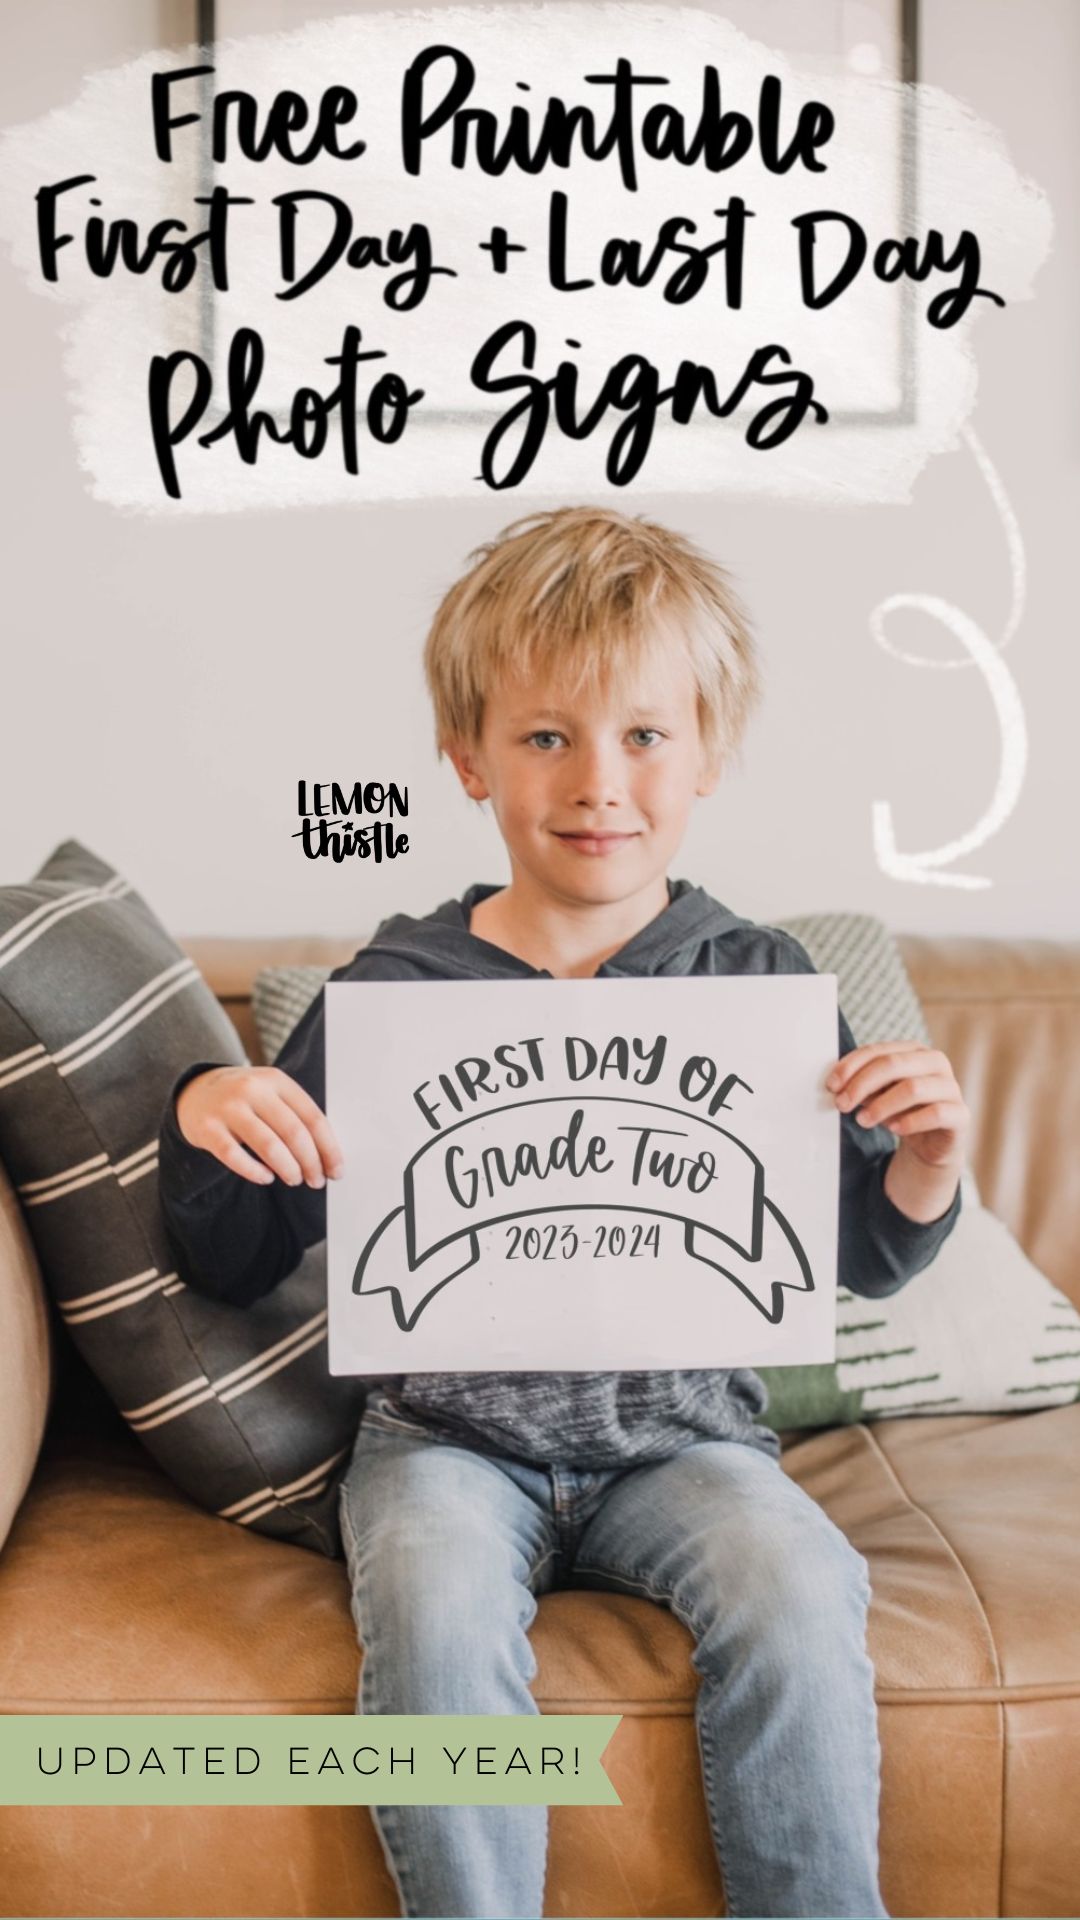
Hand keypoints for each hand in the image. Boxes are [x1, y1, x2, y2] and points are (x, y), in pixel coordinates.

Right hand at [175, 1065, 343, 1188]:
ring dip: (288, 1169)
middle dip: (311, 1162)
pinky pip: (235, 1157)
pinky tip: (266, 1178)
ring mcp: (228, 1108)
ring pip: (268, 1146)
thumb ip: (296, 1115)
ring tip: (295, 1179)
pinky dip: (255, 1172)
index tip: (336, 1170)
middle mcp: (253, 1090)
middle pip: (294, 1133)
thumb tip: (327, 1155)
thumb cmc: (245, 1099)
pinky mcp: (207, 1129)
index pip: (312, 1117)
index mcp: (276, 1081)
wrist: (194, 1091)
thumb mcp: (271, 1093)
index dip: (329, 1148)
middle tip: (316, 1181)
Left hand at [825, 1041, 969, 1222]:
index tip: (832, 1085)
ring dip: (881, 1105)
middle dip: (862, 1084)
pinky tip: (894, 1129)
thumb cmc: (902, 1111)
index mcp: (914, 1051)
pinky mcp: (960, 1114)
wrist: (931, 1143)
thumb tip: (839, 1086)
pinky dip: (910, 1122)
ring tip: (863, 1120)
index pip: (878, 1051)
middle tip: (842, 1104)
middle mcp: (936, 1063)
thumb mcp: (879, 1095)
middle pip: (893, 1065)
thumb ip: (863, 1086)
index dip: (852, 1066)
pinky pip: (935, 1113)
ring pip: (912, 1088)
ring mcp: (951, 1088)